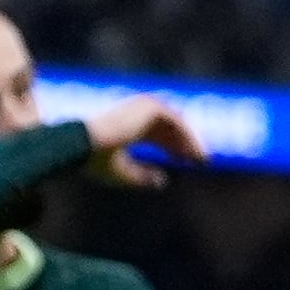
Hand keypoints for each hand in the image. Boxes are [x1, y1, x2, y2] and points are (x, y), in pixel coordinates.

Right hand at [76, 95, 203, 188]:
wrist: (86, 144)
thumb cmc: (97, 161)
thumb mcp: (123, 173)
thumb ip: (142, 177)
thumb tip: (162, 182)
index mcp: (128, 126)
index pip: (157, 135)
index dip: (173, 148)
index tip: (187, 162)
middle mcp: (137, 114)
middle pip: (170, 129)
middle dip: (185, 144)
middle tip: (201, 161)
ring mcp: (144, 107)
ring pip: (176, 124)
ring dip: (191, 141)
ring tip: (203, 160)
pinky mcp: (150, 107)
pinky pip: (177, 121)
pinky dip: (188, 136)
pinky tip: (196, 153)